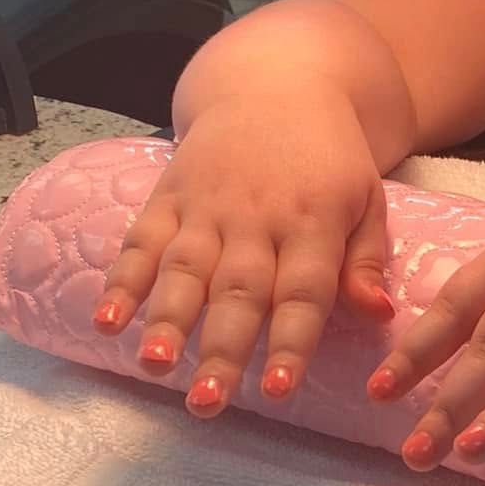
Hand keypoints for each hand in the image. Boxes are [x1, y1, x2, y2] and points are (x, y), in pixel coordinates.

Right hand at [90, 92, 393, 417]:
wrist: (273, 84)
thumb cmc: (328, 158)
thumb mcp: (367, 198)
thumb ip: (367, 259)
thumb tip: (378, 316)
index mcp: (313, 222)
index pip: (302, 293)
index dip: (290, 343)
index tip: (279, 391)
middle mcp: (256, 219)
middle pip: (237, 292)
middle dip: (221, 349)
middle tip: (208, 401)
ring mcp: (206, 208)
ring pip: (184, 271)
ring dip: (166, 321)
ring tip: (154, 366)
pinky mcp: (168, 197)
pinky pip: (141, 242)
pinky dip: (121, 282)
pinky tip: (105, 321)